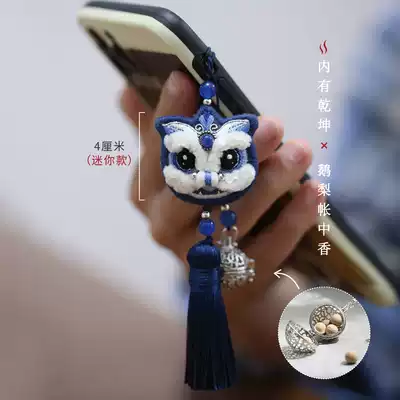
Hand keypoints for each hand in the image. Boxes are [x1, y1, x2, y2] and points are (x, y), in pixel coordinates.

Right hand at [120, 71, 318, 362]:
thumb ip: (156, 135)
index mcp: (147, 196)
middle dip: (234, 155)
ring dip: (272, 182)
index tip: (184, 78)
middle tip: (270, 125)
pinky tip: (313, 191)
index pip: (154, 153)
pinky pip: (268, 248)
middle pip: (198, 190)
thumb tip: (127, 91)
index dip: (167, 116)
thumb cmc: (194, 208)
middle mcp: (166, 227)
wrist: (217, 275)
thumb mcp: (170, 172)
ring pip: (237, 217)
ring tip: (300, 152)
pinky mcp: (237, 279)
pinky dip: (293, 219)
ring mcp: (201, 257)